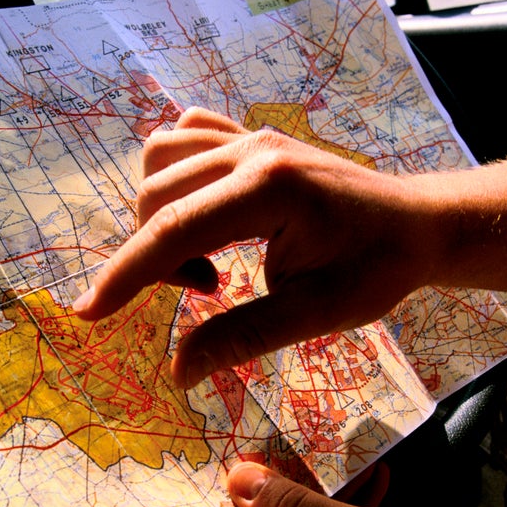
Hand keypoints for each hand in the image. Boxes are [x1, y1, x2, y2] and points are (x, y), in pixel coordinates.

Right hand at [74, 107, 435, 386]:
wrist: (418, 223)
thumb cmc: (377, 269)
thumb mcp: (316, 312)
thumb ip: (242, 337)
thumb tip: (179, 371)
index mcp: (268, 189)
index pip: (173, 230)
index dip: (125, 275)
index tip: (88, 312)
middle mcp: (251, 150)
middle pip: (157, 195)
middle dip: (157, 255)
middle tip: (208, 291)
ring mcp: (251, 135)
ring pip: (162, 158)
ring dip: (161, 212)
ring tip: (206, 254)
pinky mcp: (254, 135)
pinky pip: (187, 136)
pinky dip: (177, 175)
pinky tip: (205, 208)